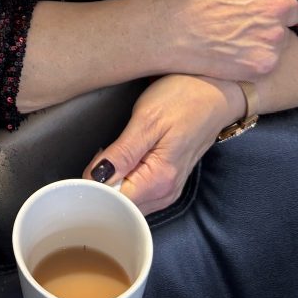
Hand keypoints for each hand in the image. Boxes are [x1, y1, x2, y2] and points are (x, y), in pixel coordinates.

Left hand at [83, 74, 245, 215]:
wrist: (217, 90)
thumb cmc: (184, 98)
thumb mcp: (148, 118)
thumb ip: (121, 153)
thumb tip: (95, 179)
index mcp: (160, 180)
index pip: (115, 204)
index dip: (93, 191)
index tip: (80, 173)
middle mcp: (166, 193)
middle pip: (121, 207)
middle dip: (100, 190)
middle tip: (92, 159)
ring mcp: (169, 189)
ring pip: (128, 202)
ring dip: (111, 185)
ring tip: (104, 157)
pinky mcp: (168, 181)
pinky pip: (137, 192)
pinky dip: (122, 181)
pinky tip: (117, 161)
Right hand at [153, 0, 297, 81]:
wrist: (166, 31)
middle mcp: (275, 4)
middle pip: (292, 11)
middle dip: (274, 14)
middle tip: (244, 19)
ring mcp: (272, 36)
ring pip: (281, 37)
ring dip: (264, 37)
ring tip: (232, 36)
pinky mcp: (264, 62)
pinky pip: (269, 59)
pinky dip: (254, 58)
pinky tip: (231, 52)